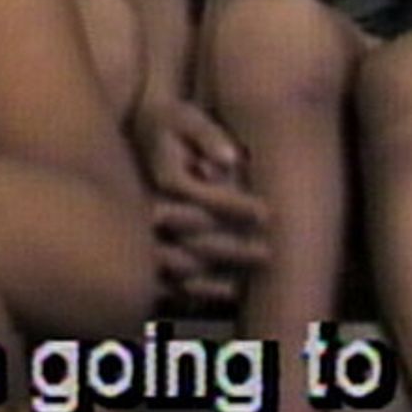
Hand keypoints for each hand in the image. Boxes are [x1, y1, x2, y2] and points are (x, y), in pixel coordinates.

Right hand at [131, 99, 268, 299]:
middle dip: (232, 248)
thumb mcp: (190, 118)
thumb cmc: (174, 122)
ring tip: (246, 283)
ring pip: (178, 265)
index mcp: (164, 178)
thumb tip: (230, 159)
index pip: (203, 197)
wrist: (143, 132)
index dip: (236, 206)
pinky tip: (225, 293)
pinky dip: (194, 289)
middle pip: (192, 237)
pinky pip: (167, 278)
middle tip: (268, 254)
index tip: (267, 213)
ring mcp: (143, 231)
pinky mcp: (142, 247)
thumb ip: (210, 138)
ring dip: (213, 276)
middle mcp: (149, 208)